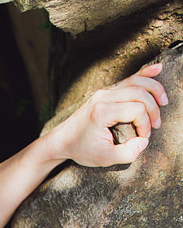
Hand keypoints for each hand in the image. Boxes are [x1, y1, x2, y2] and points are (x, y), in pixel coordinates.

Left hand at [48, 62, 167, 167]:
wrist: (62, 140)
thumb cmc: (81, 149)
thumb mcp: (104, 159)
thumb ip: (127, 154)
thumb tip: (144, 141)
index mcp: (102, 112)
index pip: (136, 110)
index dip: (145, 124)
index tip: (142, 138)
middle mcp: (103, 97)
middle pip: (139, 93)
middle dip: (153, 109)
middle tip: (156, 125)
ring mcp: (104, 92)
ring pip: (136, 82)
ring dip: (154, 90)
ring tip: (164, 101)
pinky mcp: (106, 92)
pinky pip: (128, 79)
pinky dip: (144, 74)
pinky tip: (157, 69)